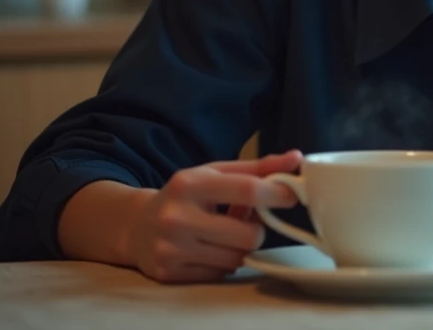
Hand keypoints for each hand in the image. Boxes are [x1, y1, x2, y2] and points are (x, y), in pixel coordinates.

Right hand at [127, 150, 302, 282]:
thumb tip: (295, 159)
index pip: (246, 189)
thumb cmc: (185, 196)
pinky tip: (209, 248)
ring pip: (237, 257)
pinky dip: (222, 262)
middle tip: (245, 221)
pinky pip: (220, 273)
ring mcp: (171, 249)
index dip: (276, 194)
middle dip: (256, 230)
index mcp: (188, 184)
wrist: (137, 225)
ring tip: (224, 233)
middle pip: (248, 235)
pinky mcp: (169, 274)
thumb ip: (257, 168)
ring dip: (240, 247)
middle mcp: (177, 217)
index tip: (290, 195)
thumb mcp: (215, 173)